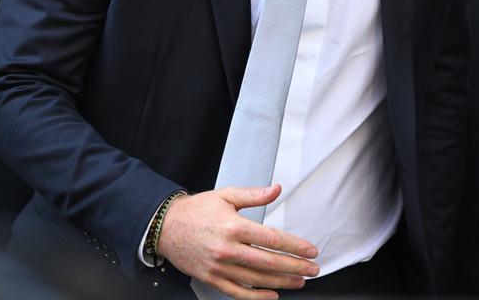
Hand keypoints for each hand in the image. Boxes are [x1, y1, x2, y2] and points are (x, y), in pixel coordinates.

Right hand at [157, 184, 319, 299]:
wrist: (166, 226)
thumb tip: (276, 189)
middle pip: (268, 262)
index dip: (295, 246)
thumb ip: (254, 195)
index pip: (272, 239)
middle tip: (312, 269)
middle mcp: (227, 248)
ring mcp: (219, 266)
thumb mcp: (226, 195)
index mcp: (233, 226)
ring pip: (256, 279)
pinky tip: (272, 295)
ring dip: (281, 282)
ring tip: (298, 282)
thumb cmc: (196, 210)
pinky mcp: (211, 278)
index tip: (310, 250)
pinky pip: (237, 292)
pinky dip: (256, 297)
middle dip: (294, 267)